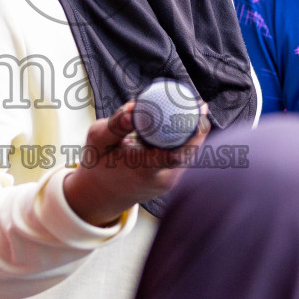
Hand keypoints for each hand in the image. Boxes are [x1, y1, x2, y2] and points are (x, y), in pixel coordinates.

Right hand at [62, 102, 209, 227]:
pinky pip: (183, 158)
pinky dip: (185, 141)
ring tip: (198, 109)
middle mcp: (160, 180)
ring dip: (194, 133)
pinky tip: (188, 122)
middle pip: (189, 153)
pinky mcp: (170, 181)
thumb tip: (134, 107)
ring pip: (189, 156)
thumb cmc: (99, 164)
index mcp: (142, 170)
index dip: (190, 134)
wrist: (101, 194)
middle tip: (201, 104)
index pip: (173, 154)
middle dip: (199, 128)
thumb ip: (115, 124)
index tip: (194, 111)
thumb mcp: (97, 141)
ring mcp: (168, 184)